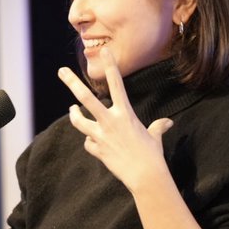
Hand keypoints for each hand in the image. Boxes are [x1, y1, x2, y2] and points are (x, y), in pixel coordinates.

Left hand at [58, 48, 173, 193]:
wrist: (145, 177)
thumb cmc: (153, 155)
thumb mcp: (155, 137)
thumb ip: (158, 126)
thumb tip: (167, 123)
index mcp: (125, 113)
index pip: (116, 84)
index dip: (110, 66)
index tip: (104, 51)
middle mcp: (110, 121)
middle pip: (85, 97)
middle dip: (72, 82)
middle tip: (61, 71)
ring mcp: (100, 136)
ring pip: (78, 120)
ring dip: (74, 114)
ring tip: (72, 109)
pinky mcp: (97, 150)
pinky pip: (88, 143)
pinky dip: (91, 143)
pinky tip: (97, 146)